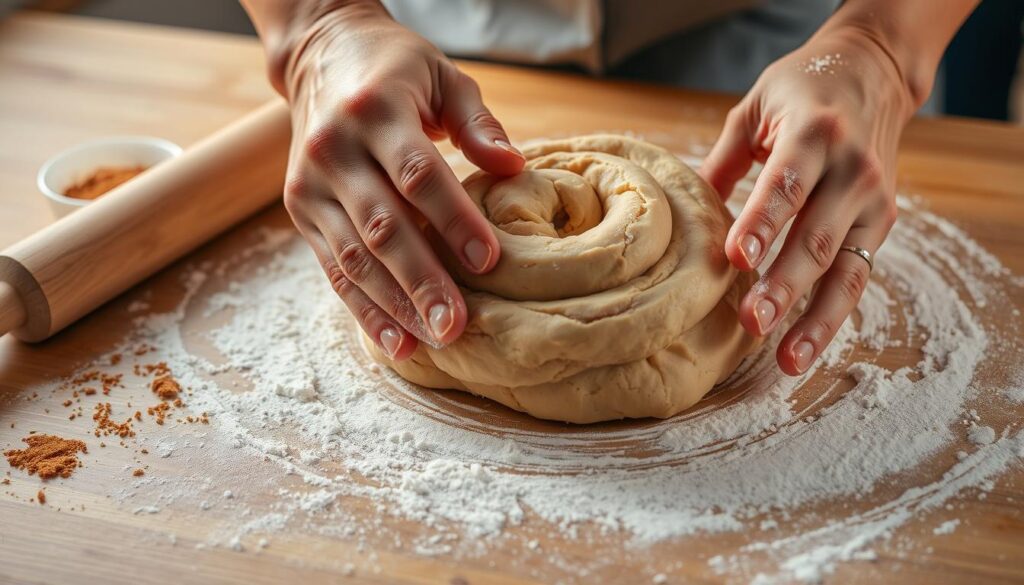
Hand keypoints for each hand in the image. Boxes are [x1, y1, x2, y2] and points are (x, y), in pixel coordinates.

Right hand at [273, 3, 524, 359]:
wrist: (320, 57)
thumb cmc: (396, 71)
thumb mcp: (443, 76)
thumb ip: (478, 122)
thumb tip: (514, 168)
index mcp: (375, 110)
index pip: (418, 174)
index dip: (453, 220)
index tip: (489, 261)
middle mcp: (334, 149)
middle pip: (382, 226)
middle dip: (422, 281)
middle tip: (457, 325)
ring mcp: (311, 184)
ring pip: (354, 257)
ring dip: (395, 305)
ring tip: (435, 341)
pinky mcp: (302, 212)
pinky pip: (334, 269)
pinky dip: (365, 309)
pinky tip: (398, 342)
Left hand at [700, 27, 919, 374]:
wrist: (875, 69)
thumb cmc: (802, 89)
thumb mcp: (756, 107)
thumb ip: (723, 162)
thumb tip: (683, 215)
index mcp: (814, 132)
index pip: (786, 184)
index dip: (762, 223)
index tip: (736, 259)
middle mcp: (853, 168)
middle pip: (817, 235)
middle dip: (784, 284)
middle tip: (751, 321)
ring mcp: (873, 199)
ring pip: (846, 269)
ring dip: (815, 318)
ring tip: (786, 359)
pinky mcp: (882, 223)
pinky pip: (858, 277)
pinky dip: (831, 315)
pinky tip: (803, 347)